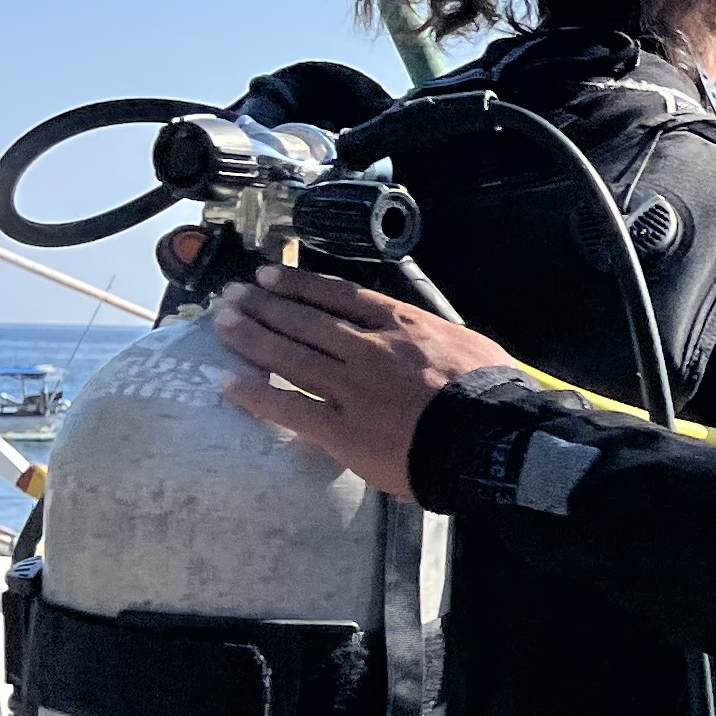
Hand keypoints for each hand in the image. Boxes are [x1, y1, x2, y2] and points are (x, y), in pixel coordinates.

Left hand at [212, 265, 515, 493]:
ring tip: (223, 323)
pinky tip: (227, 383)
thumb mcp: (467, 344)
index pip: (340, 296)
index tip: (272, 276)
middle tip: (234, 296)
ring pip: (290, 355)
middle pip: (305, 320)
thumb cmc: (491, 394)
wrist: (491, 439)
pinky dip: (255, 394)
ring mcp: (350, 388)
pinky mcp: (342, 429)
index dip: (301, 284)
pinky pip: (289, 407)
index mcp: (400, 325)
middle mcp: (367, 348)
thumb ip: (432, 336)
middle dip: (265, 305)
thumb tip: (420, 336)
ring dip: (252, 337)